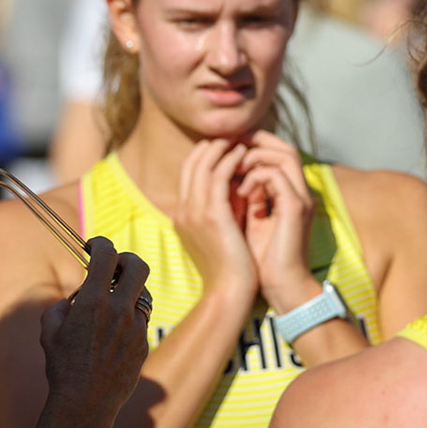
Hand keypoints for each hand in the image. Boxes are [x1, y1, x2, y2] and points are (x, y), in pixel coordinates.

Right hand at [35, 235, 151, 427]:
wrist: (84, 404)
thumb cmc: (61, 367)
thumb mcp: (49, 331)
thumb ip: (62, 305)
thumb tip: (74, 298)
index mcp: (93, 301)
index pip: (106, 254)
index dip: (100, 243)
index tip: (94, 245)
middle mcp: (119, 309)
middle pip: (138, 265)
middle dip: (126, 259)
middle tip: (114, 266)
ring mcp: (135, 326)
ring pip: (142, 294)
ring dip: (127, 293)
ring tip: (110, 307)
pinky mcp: (143, 343)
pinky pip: (140, 320)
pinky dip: (129, 319)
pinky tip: (113, 334)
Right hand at [170, 138, 258, 305]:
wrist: (230, 292)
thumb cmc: (231, 266)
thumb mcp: (222, 231)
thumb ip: (223, 209)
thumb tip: (237, 187)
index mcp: (183, 215)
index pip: (188, 174)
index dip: (204, 155)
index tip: (224, 145)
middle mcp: (183, 210)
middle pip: (191, 164)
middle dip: (210, 145)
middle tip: (231, 135)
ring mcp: (194, 212)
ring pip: (203, 165)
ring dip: (221, 147)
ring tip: (238, 139)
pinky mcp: (212, 215)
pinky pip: (218, 175)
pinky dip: (230, 160)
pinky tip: (243, 153)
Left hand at [236, 132, 317, 314]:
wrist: (281, 287)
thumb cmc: (262, 261)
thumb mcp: (249, 221)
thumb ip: (245, 197)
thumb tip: (224, 177)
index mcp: (290, 194)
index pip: (279, 154)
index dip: (255, 144)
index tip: (227, 146)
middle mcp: (300, 192)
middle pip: (286, 147)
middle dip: (257, 142)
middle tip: (229, 145)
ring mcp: (301, 198)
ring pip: (285, 155)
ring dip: (255, 157)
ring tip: (232, 169)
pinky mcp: (296, 208)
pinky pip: (277, 176)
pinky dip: (255, 177)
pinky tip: (239, 191)